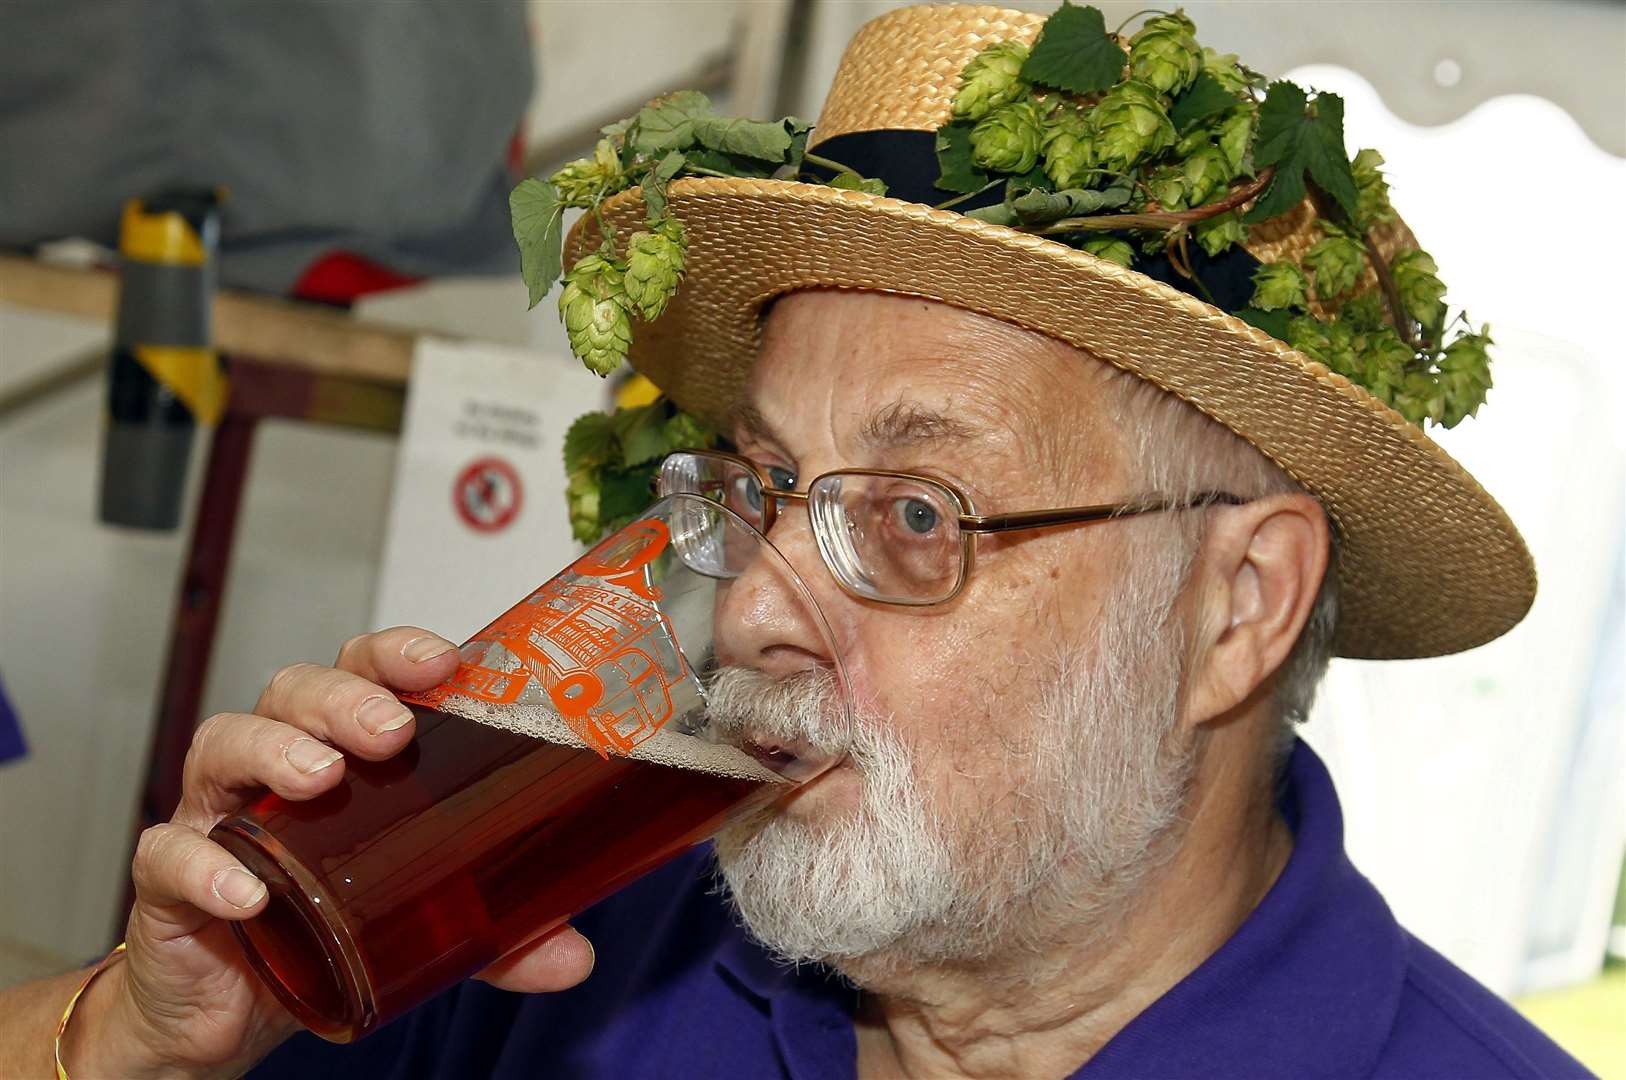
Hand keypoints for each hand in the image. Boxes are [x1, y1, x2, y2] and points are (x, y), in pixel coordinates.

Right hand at [74, 627, 594, 1078]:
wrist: (233, 1009)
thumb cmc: (327, 923)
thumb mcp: (431, 926)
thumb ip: (503, 937)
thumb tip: (574, 957)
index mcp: (341, 752)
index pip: (362, 672)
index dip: (395, 654)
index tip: (443, 661)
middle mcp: (274, 767)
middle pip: (293, 691)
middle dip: (342, 697)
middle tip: (389, 729)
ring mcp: (217, 816)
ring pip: (223, 744)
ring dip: (271, 749)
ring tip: (319, 777)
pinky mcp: (168, 884)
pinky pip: (169, 857)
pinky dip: (204, 865)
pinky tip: (246, 891)